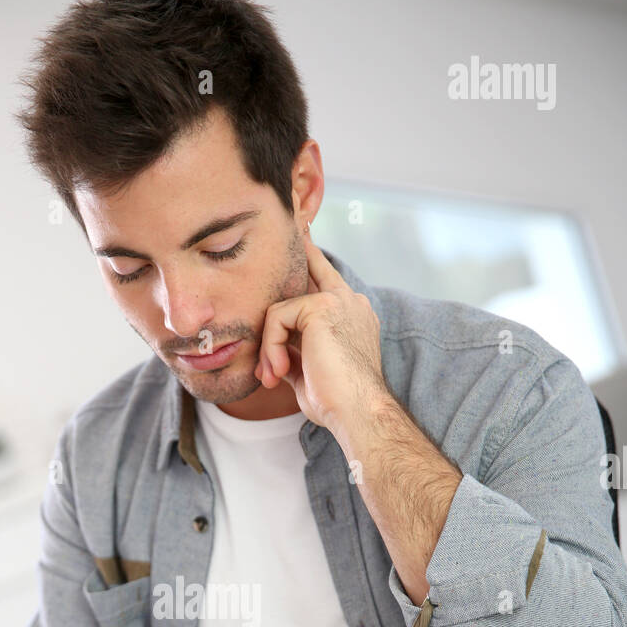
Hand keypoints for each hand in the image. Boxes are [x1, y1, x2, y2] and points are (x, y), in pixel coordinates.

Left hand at [254, 234, 388, 432]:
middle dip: (302, 242)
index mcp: (352, 316)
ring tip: (273, 376)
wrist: (357, 412)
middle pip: (314, 262)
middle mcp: (349, 302)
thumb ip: (292, 350)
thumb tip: (271, 350)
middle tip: (295, 214)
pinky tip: (278, 372)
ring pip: (281, 307)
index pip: (326, 280)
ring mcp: (338, 301)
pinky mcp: (322, 306)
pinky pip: (277, 317)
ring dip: (268, 346)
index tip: (303, 235)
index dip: (311, 261)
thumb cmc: (337, 402)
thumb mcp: (309, 371)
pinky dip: (270, 348)